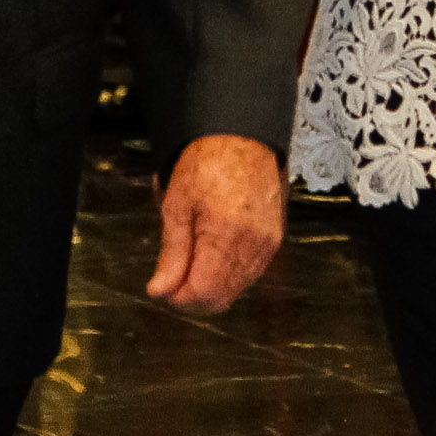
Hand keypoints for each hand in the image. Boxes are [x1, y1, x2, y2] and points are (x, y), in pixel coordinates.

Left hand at [148, 133, 286, 313]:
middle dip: (192, 296)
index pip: (202, 293)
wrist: (243, 137)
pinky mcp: (275, 239)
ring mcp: (268, 243)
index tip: (162, 288)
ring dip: (211, 287)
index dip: (177, 297)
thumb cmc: (208, 163)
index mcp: (226, 234)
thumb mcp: (176, 205)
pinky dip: (229, 275)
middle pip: (221, 298)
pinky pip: (250, 274)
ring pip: (236, 290)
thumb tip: (160, 290)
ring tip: (192, 261)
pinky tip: (213, 255)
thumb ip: (171, 253)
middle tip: (172, 278)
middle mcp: (253, 244)